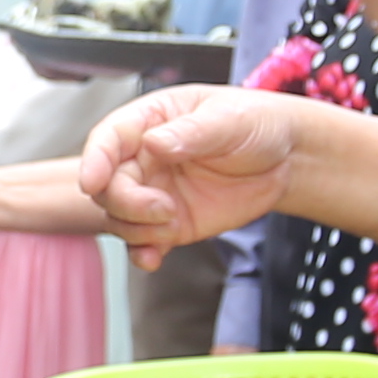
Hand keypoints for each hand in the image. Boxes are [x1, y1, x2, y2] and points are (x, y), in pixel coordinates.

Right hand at [83, 85, 294, 259]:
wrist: (286, 159)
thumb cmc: (254, 124)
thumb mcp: (228, 120)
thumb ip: (191, 132)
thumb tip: (154, 142)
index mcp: (150, 122)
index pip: (107, 139)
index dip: (94, 160)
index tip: (92, 182)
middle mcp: (144, 158)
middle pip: (108, 186)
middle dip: (127, 203)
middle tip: (164, 209)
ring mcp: (155, 193)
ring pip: (119, 218)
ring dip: (138, 229)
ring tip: (174, 223)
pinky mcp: (171, 223)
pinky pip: (143, 243)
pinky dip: (143, 254)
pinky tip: (155, 258)